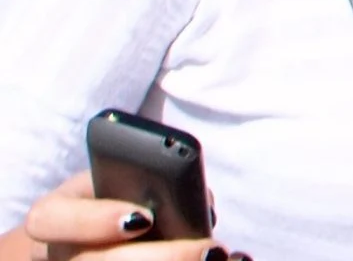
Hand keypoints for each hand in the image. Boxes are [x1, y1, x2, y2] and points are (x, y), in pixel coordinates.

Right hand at [18, 172, 234, 259]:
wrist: (90, 233)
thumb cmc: (113, 196)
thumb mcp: (122, 178)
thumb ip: (153, 182)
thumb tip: (202, 206)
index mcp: (53, 217)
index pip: (51, 219)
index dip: (95, 220)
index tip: (144, 217)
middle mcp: (58, 256)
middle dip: (160, 260)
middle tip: (210, 252)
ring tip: (222, 259)